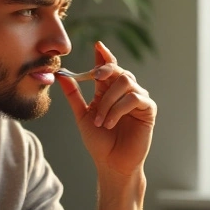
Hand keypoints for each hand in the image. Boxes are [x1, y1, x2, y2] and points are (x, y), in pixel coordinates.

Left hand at [57, 41, 156, 177]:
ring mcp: (138, 99)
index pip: (108, 67)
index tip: (97, 45)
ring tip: (101, 120)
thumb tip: (61, 75)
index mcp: (109, 91)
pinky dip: (119, 108)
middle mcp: (125, 92)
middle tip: (94, 76)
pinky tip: (110, 123)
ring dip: (109, 100)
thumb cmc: (99, 142)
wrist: (111, 164)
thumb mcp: (82, 116)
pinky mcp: (148, 110)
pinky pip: (135, 98)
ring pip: (126, 82)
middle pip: (118, 69)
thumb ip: (74, 95)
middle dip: (105, 70)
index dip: (104, 55)